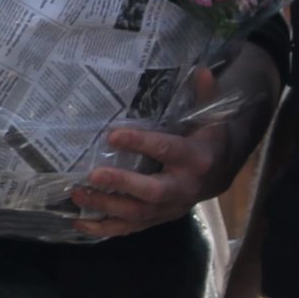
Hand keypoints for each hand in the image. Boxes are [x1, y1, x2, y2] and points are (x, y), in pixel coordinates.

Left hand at [78, 67, 237, 236]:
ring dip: (106, 206)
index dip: (141, 144)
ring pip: (138, 214)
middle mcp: (184, 187)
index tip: (113, 136)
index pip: (167, 150)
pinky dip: (105, 228)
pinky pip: (130, 228)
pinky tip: (79, 223)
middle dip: (122, 184)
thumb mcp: (211, 115)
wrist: (221, 173)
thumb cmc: (208, 138)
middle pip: (152, 192)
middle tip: (92, 174)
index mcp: (196, 157)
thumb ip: (204, 93)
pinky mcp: (157, 219)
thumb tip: (200, 69)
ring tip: (77, 195)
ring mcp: (170, 208)